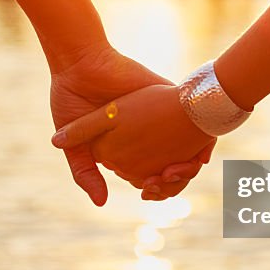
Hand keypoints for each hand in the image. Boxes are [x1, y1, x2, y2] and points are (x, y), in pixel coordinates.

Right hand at [49, 44, 209, 204]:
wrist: (79, 65)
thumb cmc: (71, 101)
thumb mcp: (74, 145)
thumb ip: (85, 173)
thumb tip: (101, 203)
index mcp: (122, 143)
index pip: (146, 172)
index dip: (153, 186)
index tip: (149, 191)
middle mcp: (143, 130)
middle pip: (169, 162)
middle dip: (173, 177)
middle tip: (165, 179)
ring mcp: (156, 113)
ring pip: (184, 144)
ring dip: (186, 162)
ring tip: (174, 170)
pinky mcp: (166, 93)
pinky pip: (192, 116)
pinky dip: (198, 137)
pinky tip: (192, 149)